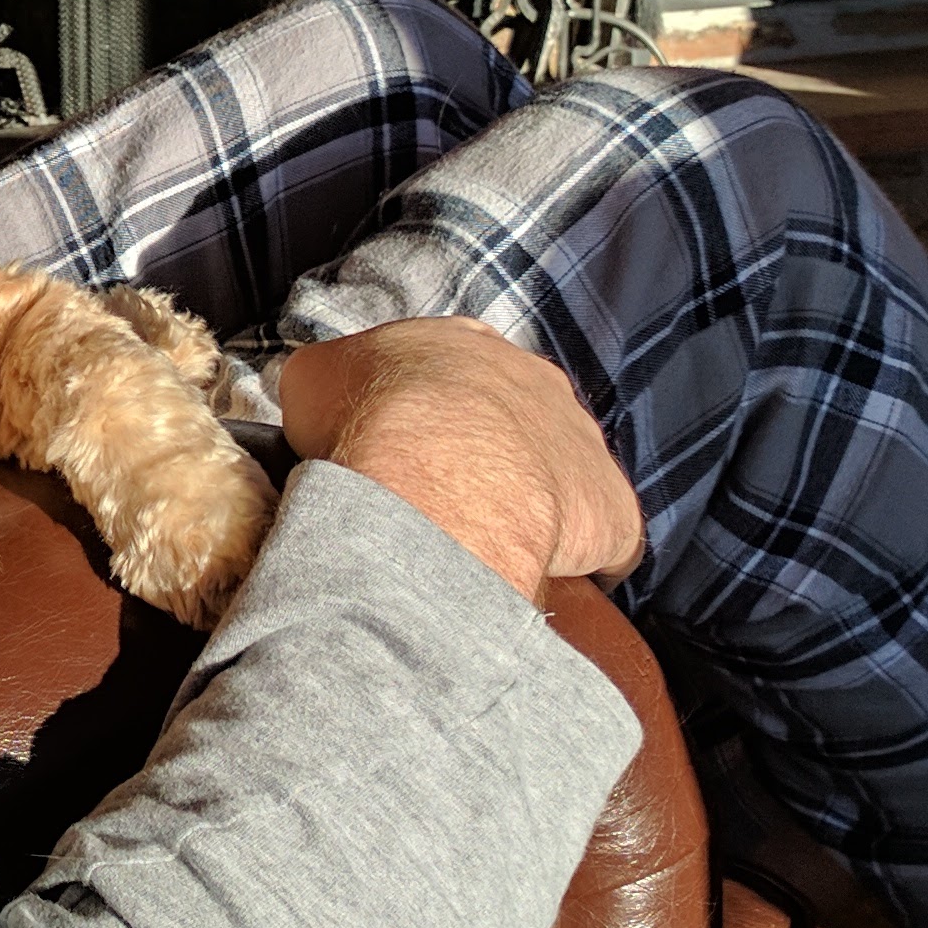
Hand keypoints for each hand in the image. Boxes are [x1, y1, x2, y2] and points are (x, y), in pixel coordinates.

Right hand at [282, 320, 643, 603]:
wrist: (430, 473)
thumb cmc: (367, 418)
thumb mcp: (315, 379)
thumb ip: (331, 383)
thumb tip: (326, 402)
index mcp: (464, 346)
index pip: (455, 376)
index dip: (431, 415)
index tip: (411, 450)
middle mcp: (537, 382)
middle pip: (516, 423)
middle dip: (488, 460)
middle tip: (445, 501)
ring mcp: (582, 444)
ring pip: (563, 479)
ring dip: (534, 509)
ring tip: (487, 547)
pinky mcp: (612, 509)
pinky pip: (604, 543)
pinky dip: (578, 564)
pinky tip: (541, 581)